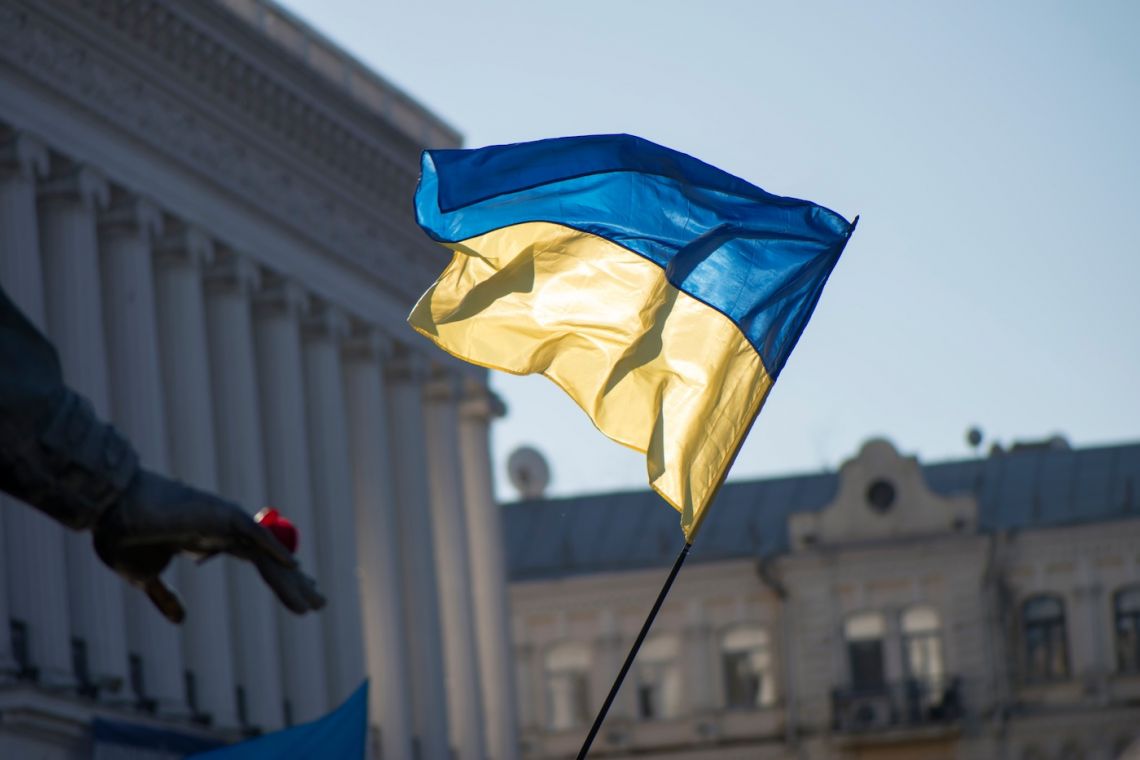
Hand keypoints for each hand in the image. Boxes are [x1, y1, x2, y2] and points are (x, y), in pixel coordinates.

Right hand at [92, 470, 325, 622]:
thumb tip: (181, 619)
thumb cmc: (122, 538)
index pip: (257, 561)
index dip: (279, 580)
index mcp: (211, 540)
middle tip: (319, 603)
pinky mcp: (220, 514)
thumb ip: (164, 597)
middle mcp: (225, 530)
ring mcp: (225, 521)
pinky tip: (295, 567)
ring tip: (314, 602)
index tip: (299, 598)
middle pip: (270, 560)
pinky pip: (254, 534)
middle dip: (295, 583)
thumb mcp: (145, 577)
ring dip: (292, 580)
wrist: (106, 513)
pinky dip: (274, 549)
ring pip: (268, 554)